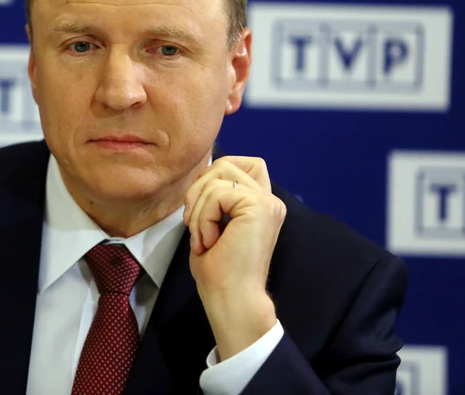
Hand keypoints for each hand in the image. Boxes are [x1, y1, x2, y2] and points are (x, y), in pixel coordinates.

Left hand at [183, 156, 285, 359]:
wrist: (231, 300)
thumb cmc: (219, 273)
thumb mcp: (212, 225)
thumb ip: (213, 199)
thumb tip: (201, 176)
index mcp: (261, 205)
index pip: (240, 164)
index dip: (214, 175)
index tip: (202, 210)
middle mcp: (270, 200)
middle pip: (225, 164)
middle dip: (199, 189)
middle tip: (194, 224)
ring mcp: (267, 202)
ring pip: (218, 175)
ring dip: (199, 208)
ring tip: (204, 238)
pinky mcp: (259, 207)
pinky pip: (216, 193)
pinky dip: (203, 217)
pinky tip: (210, 241)